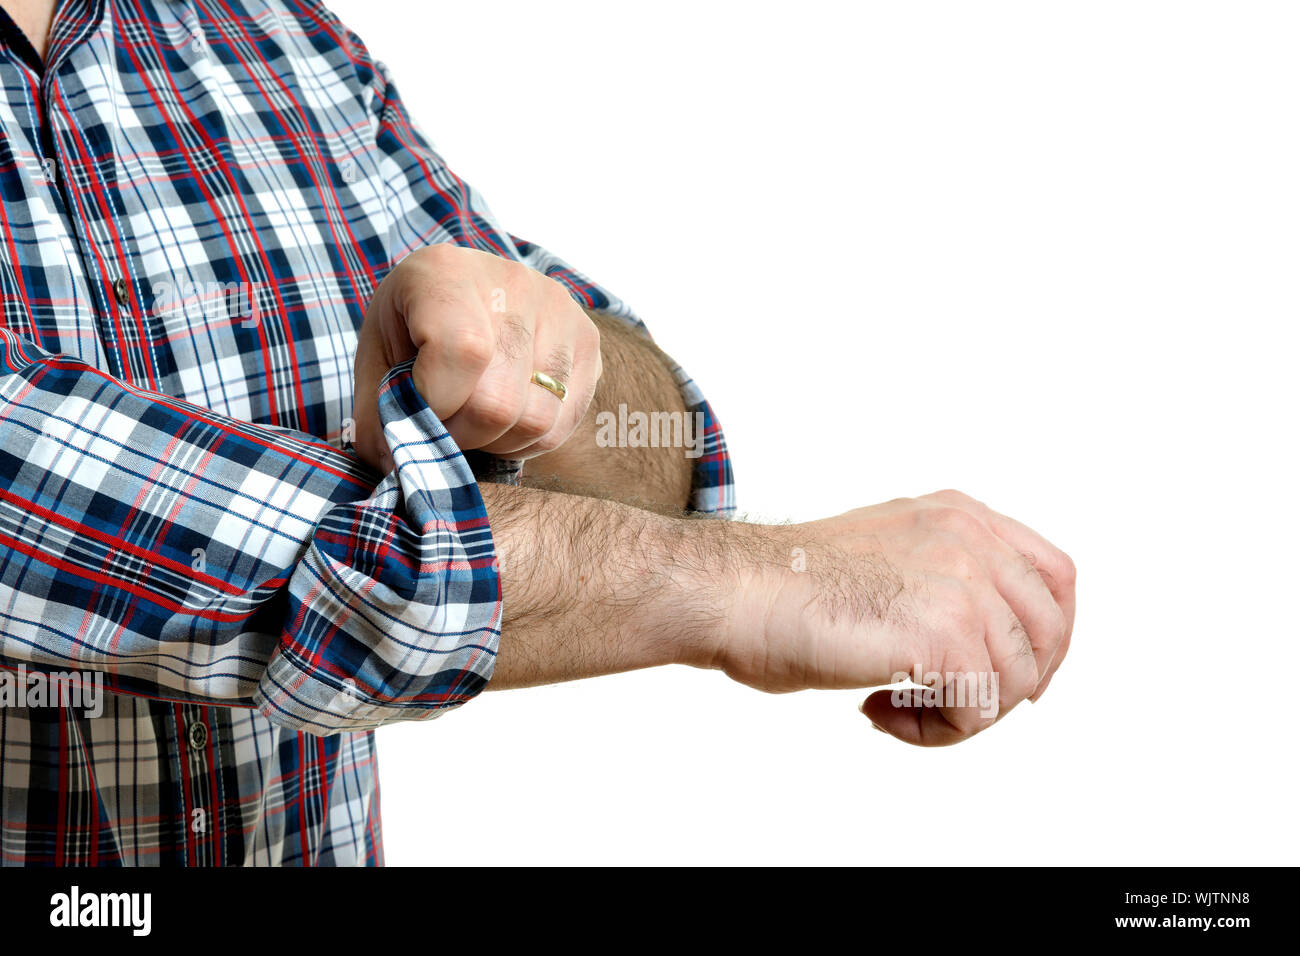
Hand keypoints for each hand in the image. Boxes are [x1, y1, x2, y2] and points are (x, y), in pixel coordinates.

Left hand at [352, 244, 601, 471]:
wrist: (462, 295)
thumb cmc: (411, 330)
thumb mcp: (376, 359)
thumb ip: (377, 413)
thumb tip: (395, 466)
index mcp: (446, 272)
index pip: (462, 351)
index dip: (436, 404)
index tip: (416, 414)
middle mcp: (513, 281)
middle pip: (499, 401)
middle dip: (461, 435)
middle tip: (441, 426)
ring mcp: (559, 311)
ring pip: (535, 421)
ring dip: (495, 442)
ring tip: (471, 422)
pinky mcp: (587, 342)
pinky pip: (560, 425)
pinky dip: (525, 441)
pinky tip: (502, 421)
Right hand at [715, 490, 1075, 744]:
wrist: (736, 592)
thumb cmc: (784, 587)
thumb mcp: (883, 552)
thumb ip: (938, 574)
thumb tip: (981, 643)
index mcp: (959, 514)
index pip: (1054, 576)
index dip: (1046, 636)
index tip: (1012, 677)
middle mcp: (971, 539)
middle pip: (1048, 633)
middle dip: (1009, 686)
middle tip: (945, 705)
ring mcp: (964, 584)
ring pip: (1017, 682)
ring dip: (958, 715)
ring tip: (892, 706)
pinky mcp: (947, 636)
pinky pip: (979, 713)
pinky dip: (934, 733)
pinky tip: (875, 708)